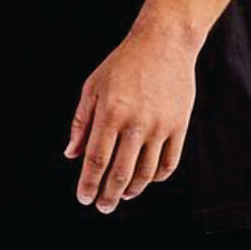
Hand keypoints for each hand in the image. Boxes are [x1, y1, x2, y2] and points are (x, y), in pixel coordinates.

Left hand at [63, 0, 198, 213]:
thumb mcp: (93, 86)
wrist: (164, 42)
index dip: (89, 183)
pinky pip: (169, 163)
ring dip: (132, 189)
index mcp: (111, 112)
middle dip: (108, 196)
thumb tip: (72, 154)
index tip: (84, 198)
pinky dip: (157, 178)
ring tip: (122, 195)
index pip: (96, 159)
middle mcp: (136, 122)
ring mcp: (160, 126)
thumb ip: (81, 122)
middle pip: (120, 172)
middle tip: (103, 207)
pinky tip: (147, 179)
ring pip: (145, 173)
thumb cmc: (124, 62)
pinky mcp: (179, 125)